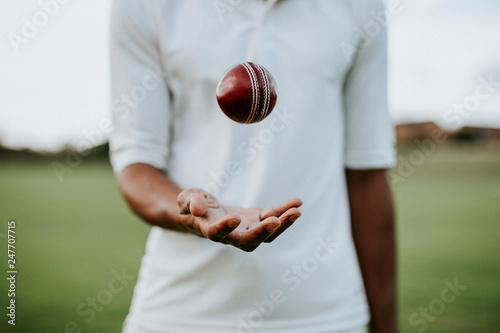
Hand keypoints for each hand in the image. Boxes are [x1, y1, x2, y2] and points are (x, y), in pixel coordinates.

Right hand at [177, 188, 301, 251]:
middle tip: (276, 221)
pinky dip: (284, 211)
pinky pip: (272, 217)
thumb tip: (198, 208)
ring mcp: (245, 229)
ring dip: (282, 224)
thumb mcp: (186, 199)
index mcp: (209, 230)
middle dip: (263, 233)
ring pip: (266, 234)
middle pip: (248, 242)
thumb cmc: (191, 205)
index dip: (225, 228)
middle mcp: (231, 235)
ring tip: (296, 211)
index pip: (216, 234)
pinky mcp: (255, 220)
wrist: (202, 211)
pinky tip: (297, 202)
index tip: (234, 218)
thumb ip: (191, 202)